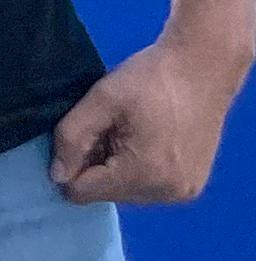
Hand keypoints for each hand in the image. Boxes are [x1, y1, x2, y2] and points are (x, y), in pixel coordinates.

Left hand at [51, 34, 248, 205]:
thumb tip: (57, 176)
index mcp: (143, 174)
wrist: (203, 66)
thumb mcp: (102, 99)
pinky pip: (149, 188)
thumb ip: (71, 137)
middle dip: (96, 165)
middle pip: (105, 193)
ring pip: (126, 192)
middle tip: (109, 128)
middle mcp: (166, 194)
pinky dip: (139, 169)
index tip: (83, 134)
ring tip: (129, 132)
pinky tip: (146, 140)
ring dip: (117, 168)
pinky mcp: (192, 186)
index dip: (70, 164)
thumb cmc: (151, 78)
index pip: (82, 192)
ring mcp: (183, 193)